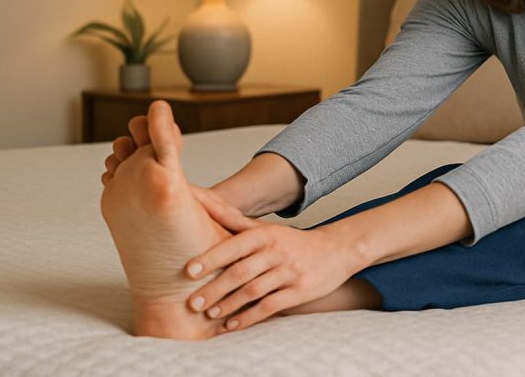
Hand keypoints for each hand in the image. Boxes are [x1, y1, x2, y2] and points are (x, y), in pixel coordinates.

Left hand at [183, 197, 358, 333]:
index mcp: (266, 234)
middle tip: (192, 303)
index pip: (235, 245)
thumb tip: (199, 201)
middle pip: (241, 272)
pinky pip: (271, 306)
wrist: (336, 251)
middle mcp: (278, 251)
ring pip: (254, 291)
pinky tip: (233, 324)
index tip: (189, 271)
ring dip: (229, 304)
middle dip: (215, 289)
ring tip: (209, 314)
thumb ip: (233, 221)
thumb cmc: (291, 241)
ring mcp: (290, 271)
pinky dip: (249, 317)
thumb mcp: (266, 229)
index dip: (212, 258)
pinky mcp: (301, 291)